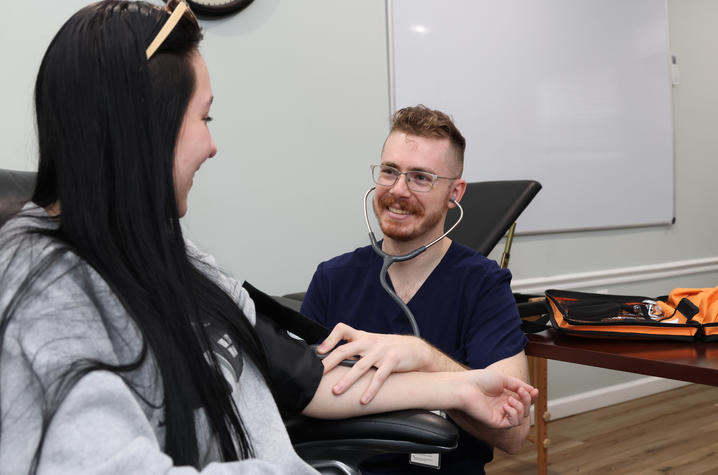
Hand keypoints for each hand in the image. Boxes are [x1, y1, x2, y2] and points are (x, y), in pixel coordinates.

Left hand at [317, 323, 434, 403]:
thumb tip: (333, 358)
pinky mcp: (392, 362)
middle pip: (345, 350)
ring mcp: (380, 352)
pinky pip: (379, 377)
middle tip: (320, 373)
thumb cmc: (389, 348)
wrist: (415, 349)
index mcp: (362, 336)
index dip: (329, 339)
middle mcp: (369, 342)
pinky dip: (370, 390)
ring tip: (336, 391)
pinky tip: (363, 400)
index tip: (319, 351)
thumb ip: (355, 346)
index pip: (342, 329)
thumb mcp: (371, 342)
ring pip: (359, 366)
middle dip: (330, 362)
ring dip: (347, 380)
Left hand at [457, 369, 537, 428]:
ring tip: (511, 399)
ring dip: (520, 408)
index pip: (522, 400)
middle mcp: (502, 406)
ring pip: (520, 418)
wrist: (464, 387)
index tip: (535, 390)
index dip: (531, 397)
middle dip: (527, 400)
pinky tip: (507, 406)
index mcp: (504, 396)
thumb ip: (518, 385)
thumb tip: (531, 389)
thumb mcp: (503, 379)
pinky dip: (514, 414)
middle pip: (524, 409)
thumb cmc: (479, 380)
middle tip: (521, 392)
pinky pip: (512, 423)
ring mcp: (499, 414)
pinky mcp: (495, 422)